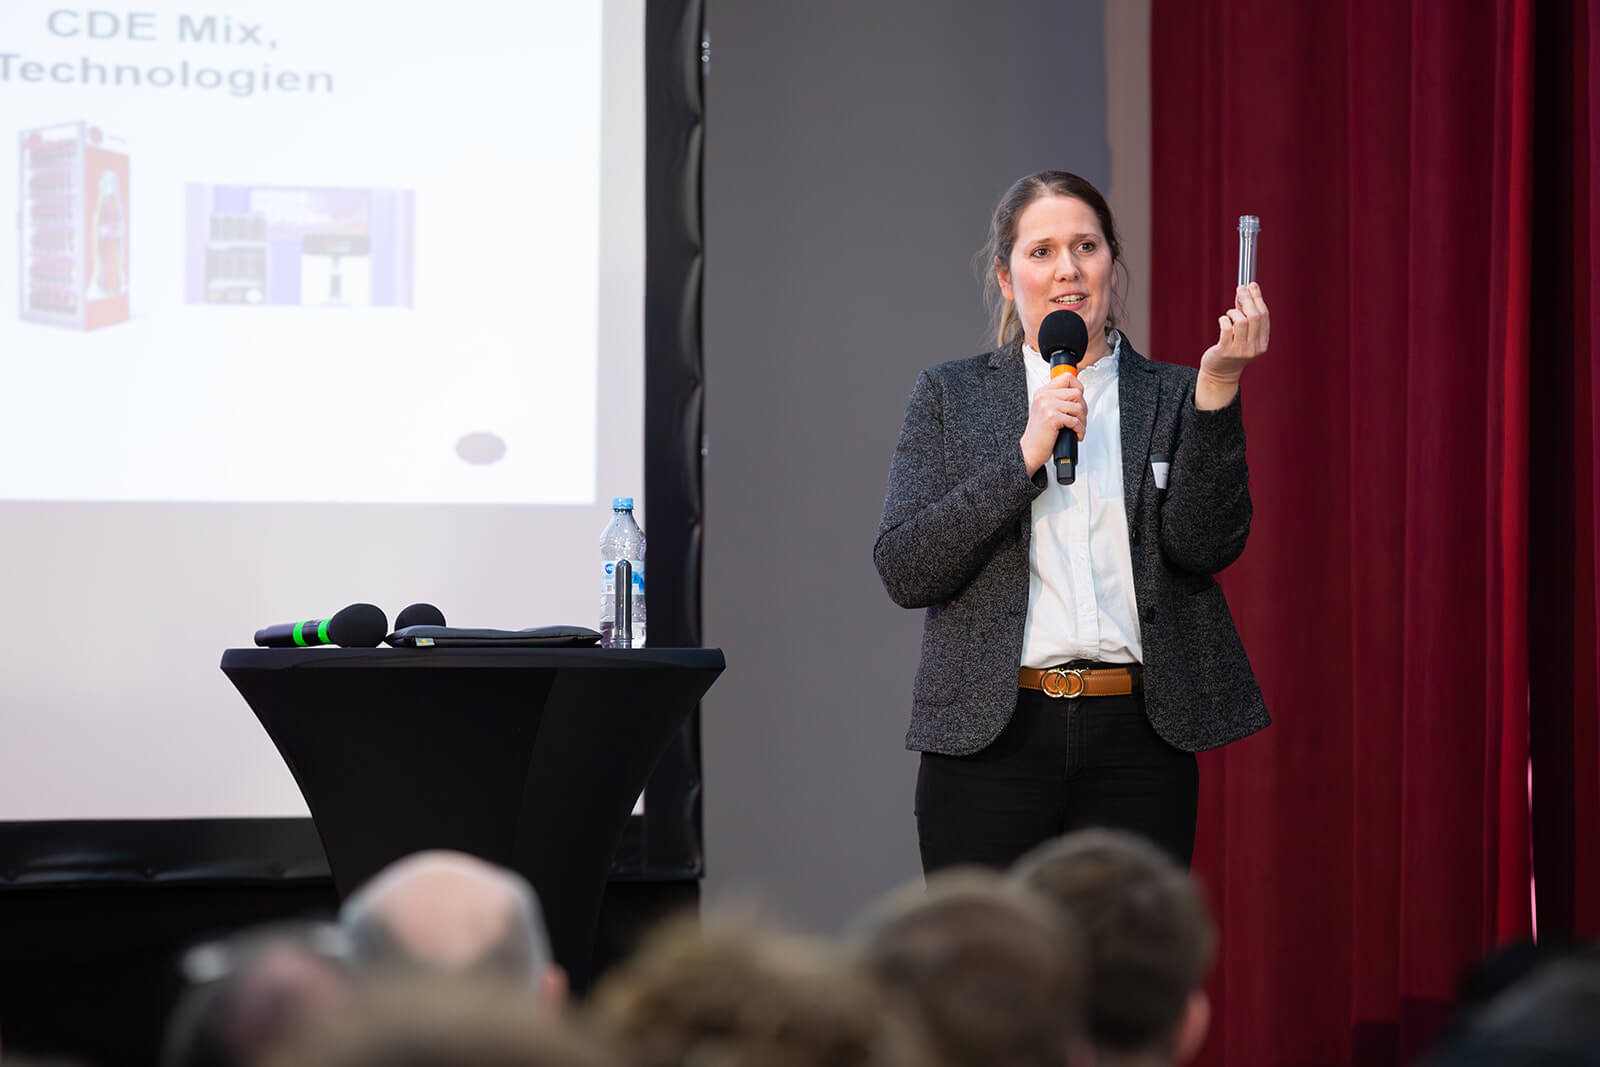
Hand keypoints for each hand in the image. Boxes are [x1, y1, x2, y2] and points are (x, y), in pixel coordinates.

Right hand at [1020, 370, 1084, 471]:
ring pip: (1078, 406)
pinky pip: (1075, 421)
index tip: (1079, 399)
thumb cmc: (1039, 434)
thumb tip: (1077, 394)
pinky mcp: (1052, 418)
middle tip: (1079, 418)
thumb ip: (1058, 399)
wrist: (1029, 451)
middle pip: (1077, 393)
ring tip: (1077, 428)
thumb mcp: (1045, 410)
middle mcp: (1044, 396)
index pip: (1067, 377)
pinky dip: (1080, 430)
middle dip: (1083, 408)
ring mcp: (1047, 406)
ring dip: (1082, 420)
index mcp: (1042, 392)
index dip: (1078, 387)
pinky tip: (1076, 434)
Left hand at [1196, 282, 1269, 409]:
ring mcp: (1240, 351)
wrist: (1220, 373)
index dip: (1258, 298)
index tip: (1251, 285)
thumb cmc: (1232, 349)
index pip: (1264, 316)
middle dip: (1247, 299)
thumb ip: (1246, 315)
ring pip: (1241, 321)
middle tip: (1240, 288)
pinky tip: (1223, 320)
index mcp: (1262, 343)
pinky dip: (1224, 319)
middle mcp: (1254, 348)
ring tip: (1229, 313)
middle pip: (1254, 316)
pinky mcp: (1225, 351)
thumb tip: (1245, 290)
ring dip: (1234, 312)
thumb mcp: (1243, 334)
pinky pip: (1226, 328)